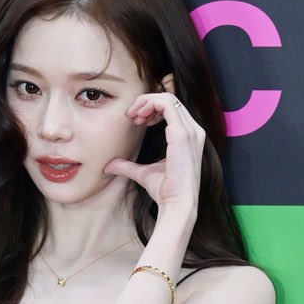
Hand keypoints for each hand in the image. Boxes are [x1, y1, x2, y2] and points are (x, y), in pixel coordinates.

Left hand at [104, 91, 204, 222]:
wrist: (177, 204)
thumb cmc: (165, 191)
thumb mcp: (143, 174)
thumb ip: (127, 166)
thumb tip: (109, 166)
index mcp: (189, 136)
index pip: (172, 109)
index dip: (152, 108)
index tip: (135, 120)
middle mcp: (194, 130)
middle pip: (170, 99)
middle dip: (147, 103)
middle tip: (131, 116)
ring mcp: (190, 131)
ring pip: (168, 98)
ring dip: (147, 102)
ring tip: (133, 116)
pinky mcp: (182, 134)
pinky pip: (167, 105)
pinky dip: (150, 105)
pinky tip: (139, 118)